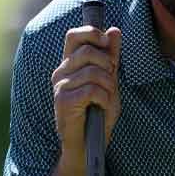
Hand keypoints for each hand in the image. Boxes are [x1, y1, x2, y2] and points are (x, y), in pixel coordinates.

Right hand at [52, 23, 122, 159]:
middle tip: (110, 81)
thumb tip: (114, 30)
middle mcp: (61, 72)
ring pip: (93, 72)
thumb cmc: (98, 113)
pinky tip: (100, 107)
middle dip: (108, 64)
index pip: (74, 35)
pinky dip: (104, 99)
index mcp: (70, 64)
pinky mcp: (63, 101)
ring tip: (106, 98)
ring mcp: (60, 86)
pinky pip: (92, 90)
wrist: (88, 145)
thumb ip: (111, 57)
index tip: (106, 42)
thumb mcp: (109, 81)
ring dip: (109, 86)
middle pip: (88, 51)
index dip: (92, 33)